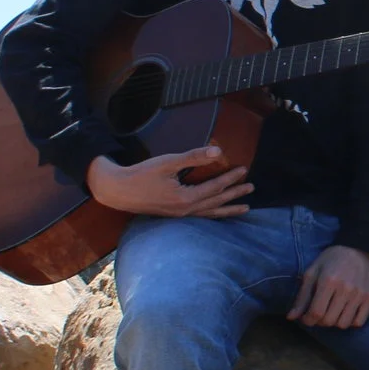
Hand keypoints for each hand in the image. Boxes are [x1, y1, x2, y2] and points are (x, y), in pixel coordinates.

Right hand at [86, 148, 252, 217]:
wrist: (117, 191)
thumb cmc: (141, 174)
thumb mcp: (168, 162)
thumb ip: (194, 157)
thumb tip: (218, 151)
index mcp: (185, 198)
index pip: (215, 187)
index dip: (230, 178)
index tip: (244, 170)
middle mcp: (185, 210)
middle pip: (216, 202)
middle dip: (235, 195)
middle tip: (251, 188)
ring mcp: (179, 216)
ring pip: (210, 214)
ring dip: (228, 210)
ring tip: (245, 209)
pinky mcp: (173, 216)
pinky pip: (200, 217)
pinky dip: (213, 215)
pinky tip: (217, 213)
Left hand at [291, 244, 368, 328]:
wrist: (359, 248)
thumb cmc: (332, 259)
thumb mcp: (312, 272)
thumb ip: (302, 296)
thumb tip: (291, 318)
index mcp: (328, 281)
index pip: (316, 313)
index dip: (308, 320)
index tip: (306, 318)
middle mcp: (345, 289)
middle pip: (329, 321)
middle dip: (319, 321)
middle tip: (319, 313)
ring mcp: (359, 294)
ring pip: (343, 324)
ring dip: (334, 322)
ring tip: (332, 312)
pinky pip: (358, 322)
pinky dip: (350, 322)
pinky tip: (345, 312)